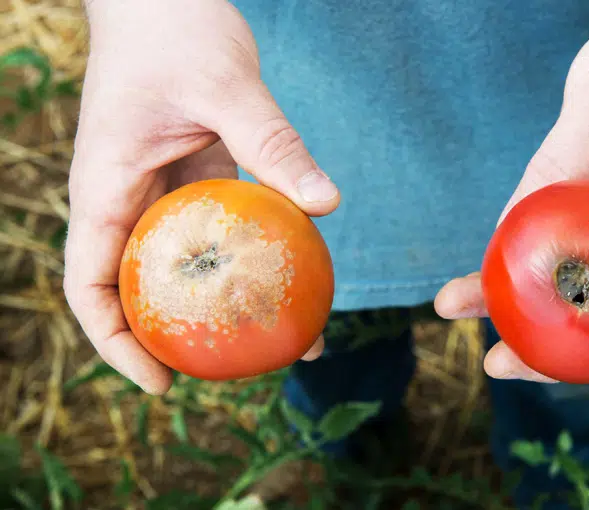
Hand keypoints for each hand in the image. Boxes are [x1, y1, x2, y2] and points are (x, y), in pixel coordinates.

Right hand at [63, 0, 337, 393]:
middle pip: (138, 291)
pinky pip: (219, 232)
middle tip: (235, 370)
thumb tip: (325, 204)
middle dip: (175, 339)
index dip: (115, 344)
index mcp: (108, 190)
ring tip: (282, 338)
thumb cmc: (174, 30)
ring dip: (222, 304)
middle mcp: (129, 200)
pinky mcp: (197, 178)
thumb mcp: (226, 85)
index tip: (161, 382)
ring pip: (184, 265)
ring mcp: (163, 191)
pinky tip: (295, 275)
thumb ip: (272, 143)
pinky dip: (249, 259)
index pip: (90, 286)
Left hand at [435, 1, 588, 413]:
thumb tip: (507, 227)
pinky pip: (552, 247)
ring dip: (522, 313)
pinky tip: (471, 275)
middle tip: (498, 365)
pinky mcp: (587, 205)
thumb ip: (562, 163)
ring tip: (457, 312)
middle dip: (562, 355)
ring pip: (576, 287)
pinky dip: (514, 266)